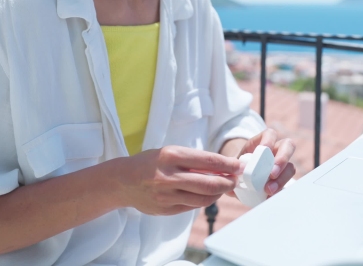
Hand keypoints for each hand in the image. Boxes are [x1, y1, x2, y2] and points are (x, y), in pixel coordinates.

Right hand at [116, 146, 241, 215]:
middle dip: (227, 182)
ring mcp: (166, 196)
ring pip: (203, 199)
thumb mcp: (170, 152)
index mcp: (171, 156)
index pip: (209, 161)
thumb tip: (223, 167)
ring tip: (222, 187)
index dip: (228, 165)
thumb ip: (194, 161)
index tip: (239, 166)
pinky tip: (206, 194)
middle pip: (209, 183)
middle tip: (235, 180)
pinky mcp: (166, 210)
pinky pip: (192, 206)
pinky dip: (203, 200)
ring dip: (218, 194)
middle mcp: (169, 176)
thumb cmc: (151, 163)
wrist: (123, 181)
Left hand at [237, 129, 295, 196]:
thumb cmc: (237, 167)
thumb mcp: (232, 164)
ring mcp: (282, 165)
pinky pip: (288, 183)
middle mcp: (276, 151)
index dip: (269, 140)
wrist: (240, 179)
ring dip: (282, 178)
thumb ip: (231, 167)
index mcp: (262, 142)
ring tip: (269, 190)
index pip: (270, 134)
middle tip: (272, 174)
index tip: (264, 149)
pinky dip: (280, 190)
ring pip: (291, 167)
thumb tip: (231, 174)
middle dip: (282, 159)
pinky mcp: (283, 179)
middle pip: (288, 146)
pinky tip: (270, 196)